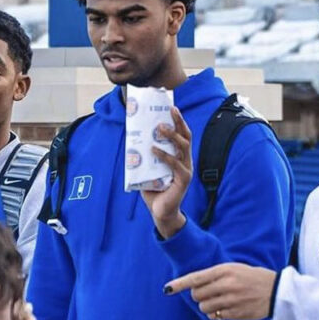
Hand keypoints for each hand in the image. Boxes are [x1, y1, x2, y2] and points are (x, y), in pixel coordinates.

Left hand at [140, 107, 192, 238]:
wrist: (161, 212)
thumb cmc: (154, 190)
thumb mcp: (148, 170)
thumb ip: (145, 157)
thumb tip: (132, 139)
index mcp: (180, 157)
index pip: (182, 135)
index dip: (179, 121)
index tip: (172, 107)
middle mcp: (186, 161)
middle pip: (186, 137)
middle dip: (178, 122)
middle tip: (169, 111)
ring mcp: (186, 170)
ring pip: (182, 147)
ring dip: (171, 135)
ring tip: (160, 128)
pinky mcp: (183, 180)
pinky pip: (175, 164)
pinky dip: (164, 155)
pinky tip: (153, 149)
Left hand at [166, 263, 276, 319]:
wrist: (275, 291)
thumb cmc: (252, 277)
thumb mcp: (234, 268)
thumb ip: (215, 274)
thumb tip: (194, 285)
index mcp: (224, 270)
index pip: (196, 278)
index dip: (179, 284)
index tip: (167, 289)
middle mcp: (226, 285)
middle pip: (197, 295)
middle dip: (199, 296)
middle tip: (209, 293)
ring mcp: (230, 300)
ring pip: (204, 308)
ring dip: (206, 306)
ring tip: (218, 301)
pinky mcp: (235, 313)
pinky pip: (215, 316)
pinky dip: (216, 314)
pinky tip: (225, 309)